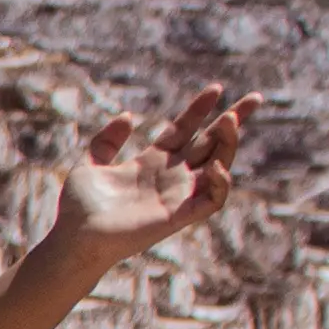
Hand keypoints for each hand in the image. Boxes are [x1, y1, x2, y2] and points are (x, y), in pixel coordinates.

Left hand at [39, 85, 256, 273]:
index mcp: (152, 162)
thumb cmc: (79, 208)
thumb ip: (107, 140)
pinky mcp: (179, 216)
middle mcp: (170, 177)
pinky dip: (221, 184)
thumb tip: (128, 115)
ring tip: (230, 121)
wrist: (74, 239)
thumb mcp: (90, 164)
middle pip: (211, 144)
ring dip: (230, 144)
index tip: (215, 88)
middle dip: (234, 121)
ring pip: (219, 166)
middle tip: (254, 99)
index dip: (200, 110)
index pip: (185, 130)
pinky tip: (218, 167)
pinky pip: (212, 201)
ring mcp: (177, 196)